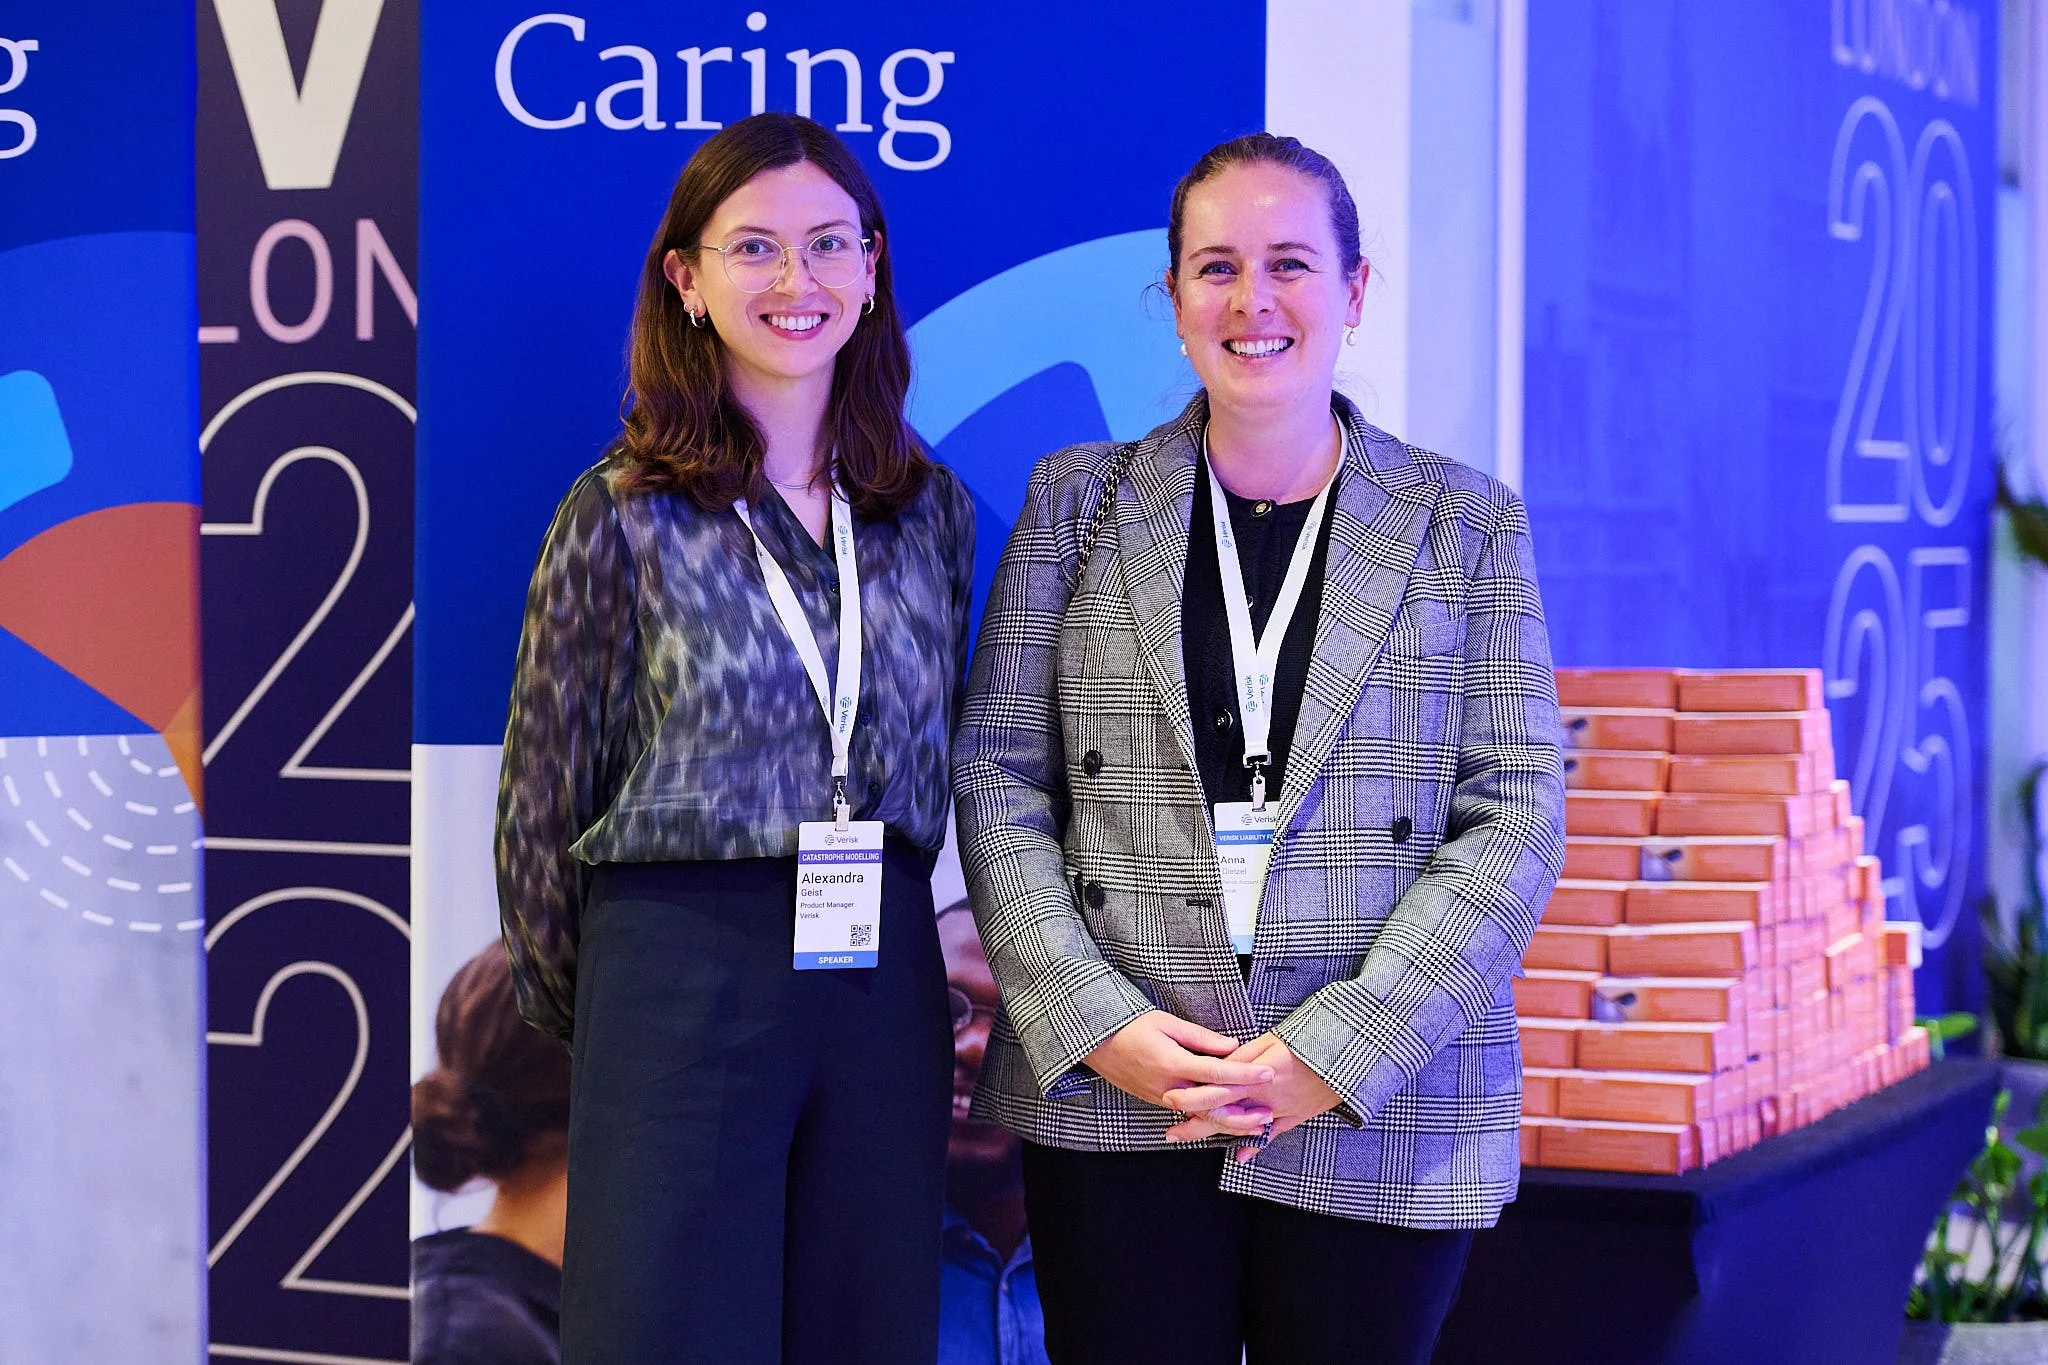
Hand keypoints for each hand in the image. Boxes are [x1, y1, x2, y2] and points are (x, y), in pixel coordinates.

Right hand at [1083, 1011, 1274, 1119]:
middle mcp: (1168, 1087)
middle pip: (1212, 1108)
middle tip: (1269, 1114)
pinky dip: (1212, 1119)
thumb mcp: (1166, 1023)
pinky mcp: (1157, 1101)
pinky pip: (1189, 1114)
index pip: (1216, 1073)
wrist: (1095, 1043)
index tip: (1268, 1072)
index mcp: (1172, 1064)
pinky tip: (1229, 1118)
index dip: (1245, 1074)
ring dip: (1230, 1122)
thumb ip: (1201, 1038)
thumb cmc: (1130, 1026)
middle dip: (1242, 1114)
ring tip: (1256, 1123)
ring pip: (1201, 1117)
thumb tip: (1232, 1047)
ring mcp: (1161, 1098)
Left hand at [1161, 1033, 1344, 1159]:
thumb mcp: (1273, 1040)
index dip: (1193, 1099)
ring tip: (1192, 1137)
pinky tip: (1240, 1155)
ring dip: (1217, 1134)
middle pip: (1225, 1116)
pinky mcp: (1297, 1115)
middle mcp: (1267, 1098)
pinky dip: (1255, 1144)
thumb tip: (1219, 1067)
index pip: (1218, 1091)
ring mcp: (1282, 1110)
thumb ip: (1244, 1057)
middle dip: (1196, 1126)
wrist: (1352, 1054)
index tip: (1171, 1100)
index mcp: (1259, 1076)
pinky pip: (1272, 1135)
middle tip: (1172, 1133)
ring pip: (1244, 1128)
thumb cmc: (1310, 1040)